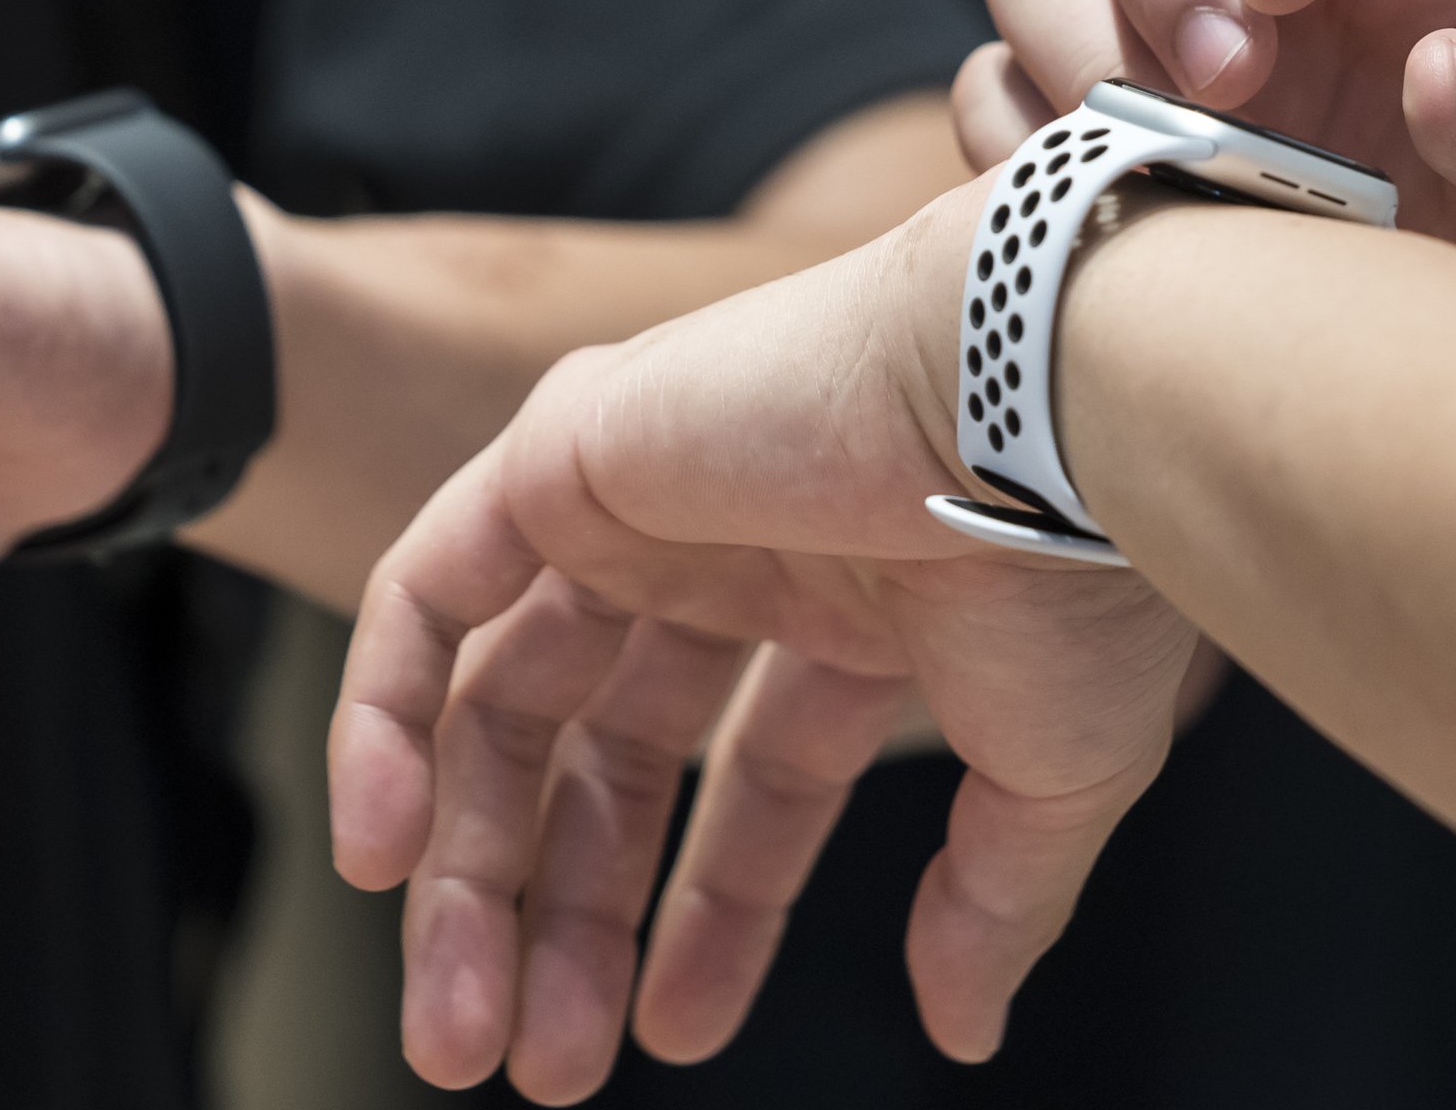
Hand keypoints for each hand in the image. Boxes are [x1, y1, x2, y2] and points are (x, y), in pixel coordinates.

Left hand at [327, 173, 1195, 1101]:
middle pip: (609, 753)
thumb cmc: (1073, 561)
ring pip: (509, 696)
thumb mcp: (1049, 771)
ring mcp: (643, 500)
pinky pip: (427, 593)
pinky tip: (386, 850)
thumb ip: (989, 897)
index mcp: (857, 603)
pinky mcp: (562, 454)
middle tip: (535, 1064)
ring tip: (459, 1020)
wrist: (1039, 410)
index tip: (672, 1035)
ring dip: (468, 865)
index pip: (752, 777)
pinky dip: (382, 713)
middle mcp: (736, 545)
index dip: (710, 914)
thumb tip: (965, 1027)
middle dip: (566, 917)